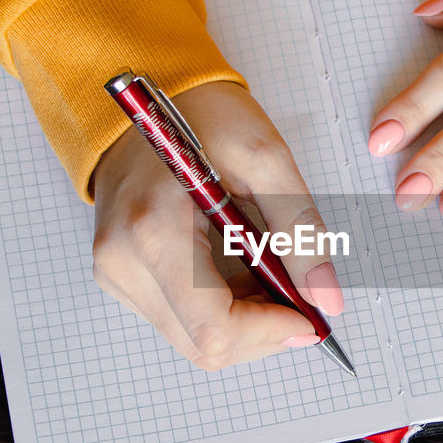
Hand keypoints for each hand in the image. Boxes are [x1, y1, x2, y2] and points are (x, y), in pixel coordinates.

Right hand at [91, 81, 343, 370]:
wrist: (144, 95)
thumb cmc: (199, 114)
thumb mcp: (265, 159)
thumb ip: (300, 232)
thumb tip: (326, 297)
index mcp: (154, 231)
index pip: (214, 327)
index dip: (271, 332)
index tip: (309, 315)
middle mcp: (123, 263)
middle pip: (205, 346)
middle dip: (264, 331)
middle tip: (300, 293)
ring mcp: (116, 274)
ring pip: (195, 341)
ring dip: (246, 321)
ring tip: (268, 270)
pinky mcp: (120, 277)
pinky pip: (181, 321)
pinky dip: (223, 309)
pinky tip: (240, 270)